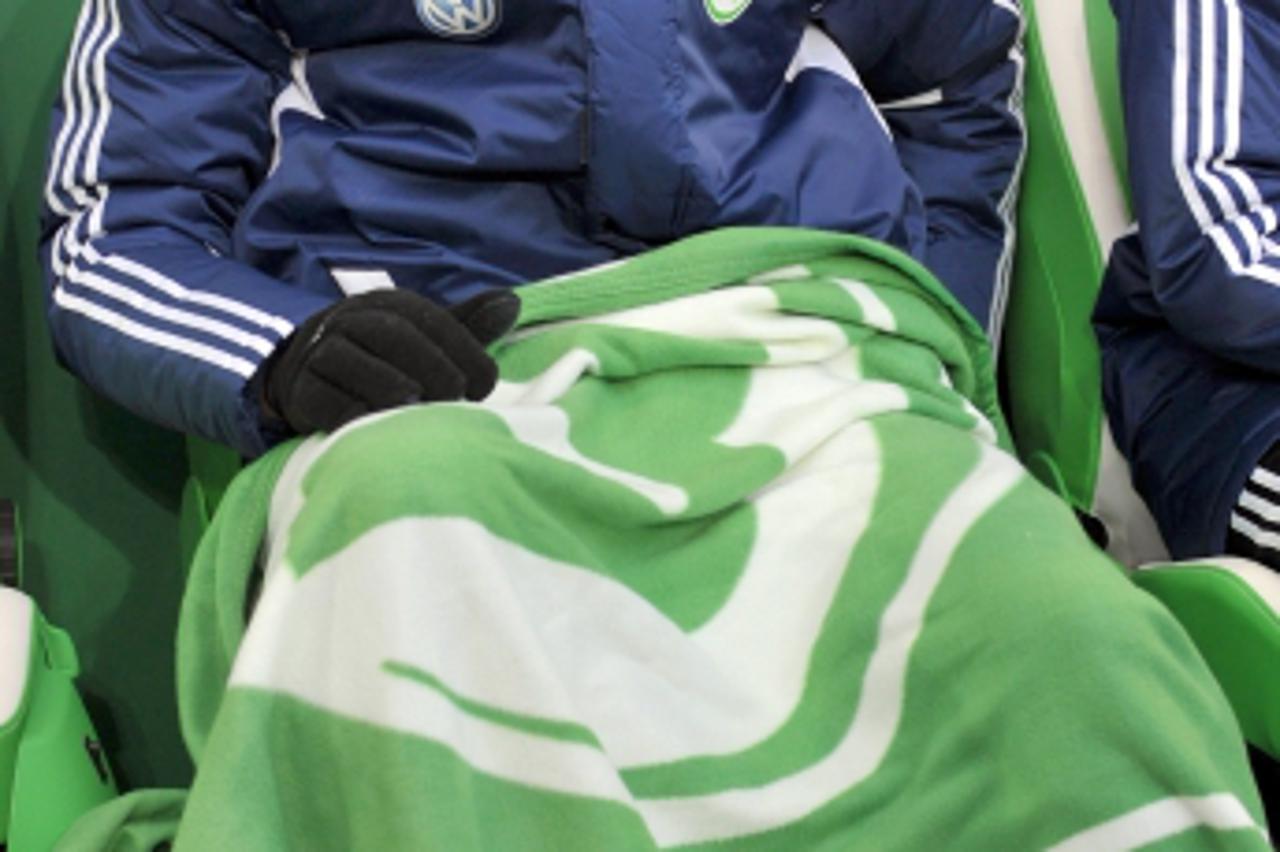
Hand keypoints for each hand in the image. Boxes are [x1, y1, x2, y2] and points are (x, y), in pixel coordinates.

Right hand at [262, 288, 518, 434]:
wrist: (309, 378)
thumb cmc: (386, 362)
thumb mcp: (426, 341)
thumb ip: (468, 327)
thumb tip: (512, 302)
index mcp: (391, 305)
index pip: (431, 319)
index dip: (464, 350)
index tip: (486, 386)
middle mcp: (353, 320)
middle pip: (392, 334)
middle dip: (430, 366)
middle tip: (454, 399)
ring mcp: (322, 354)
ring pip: (352, 361)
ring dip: (389, 386)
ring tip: (416, 408)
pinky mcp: (301, 391)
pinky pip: (324, 399)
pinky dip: (350, 413)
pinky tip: (375, 426)